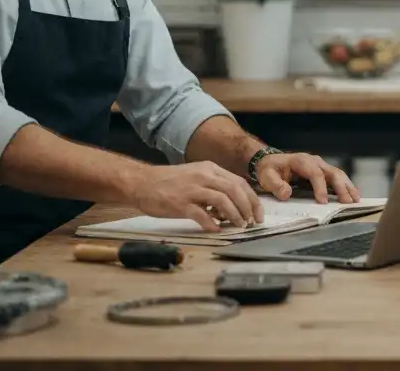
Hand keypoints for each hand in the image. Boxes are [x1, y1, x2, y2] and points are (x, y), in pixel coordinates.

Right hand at [128, 161, 263, 231]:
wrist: (142, 183)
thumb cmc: (170, 183)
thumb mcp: (196, 177)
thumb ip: (214, 189)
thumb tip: (232, 208)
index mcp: (210, 169)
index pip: (239, 182)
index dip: (252, 199)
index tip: (257, 213)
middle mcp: (203, 176)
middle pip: (235, 190)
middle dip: (248, 208)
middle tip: (251, 222)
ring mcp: (192, 189)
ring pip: (222, 200)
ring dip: (234, 215)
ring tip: (238, 226)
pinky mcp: (180, 203)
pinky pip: (201, 214)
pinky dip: (211, 223)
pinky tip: (216, 230)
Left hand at [255, 152, 359, 203]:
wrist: (270, 162)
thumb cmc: (269, 170)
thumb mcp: (267, 177)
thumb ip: (276, 185)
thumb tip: (287, 194)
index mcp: (301, 161)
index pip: (315, 174)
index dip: (321, 187)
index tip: (323, 202)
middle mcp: (314, 161)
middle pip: (332, 172)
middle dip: (341, 187)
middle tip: (348, 201)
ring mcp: (320, 165)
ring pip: (338, 174)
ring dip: (348, 186)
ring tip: (356, 199)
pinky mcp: (323, 171)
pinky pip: (337, 177)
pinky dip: (346, 186)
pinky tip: (352, 195)